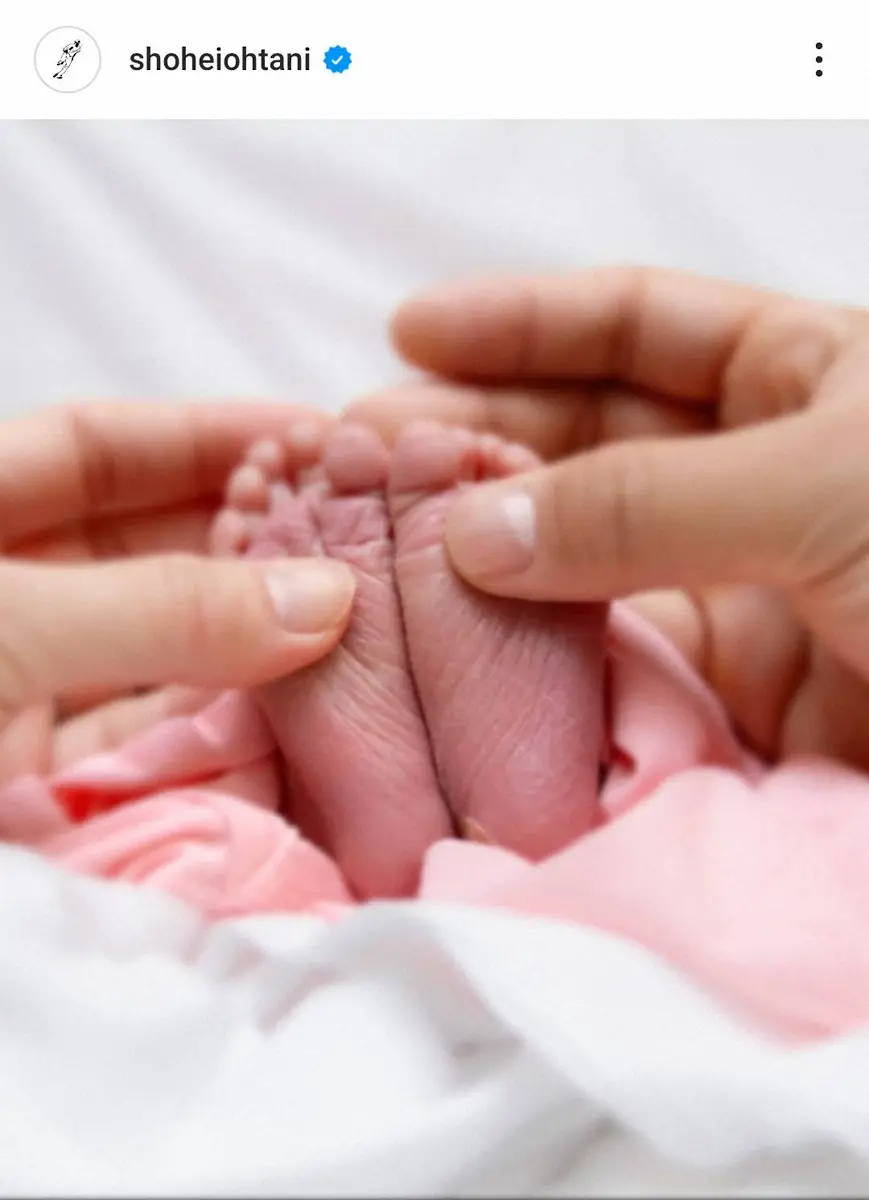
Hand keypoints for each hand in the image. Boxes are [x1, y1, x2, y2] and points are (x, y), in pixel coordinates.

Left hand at [0, 401, 354, 781]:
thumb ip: (162, 610)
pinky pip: (134, 748)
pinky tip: (274, 733)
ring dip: (239, 650)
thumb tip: (323, 598)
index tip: (313, 435)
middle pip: (142, 552)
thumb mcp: (8, 627)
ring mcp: (12, 691)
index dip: (207, 434)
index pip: (97, 448)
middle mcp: (5, 597)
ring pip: (153, 653)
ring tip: (338, 637)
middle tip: (348, 545)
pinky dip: (202, 740)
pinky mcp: (21, 787)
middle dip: (242, 545)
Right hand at [348, 267, 868, 768]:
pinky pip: (619, 666)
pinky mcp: (744, 695)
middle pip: (591, 441)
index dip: (521, 324)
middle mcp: (764, 473)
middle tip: (361, 459)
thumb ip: (642, 504)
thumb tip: (475, 528)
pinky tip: (461, 653)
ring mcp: (752, 585)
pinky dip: (544, 663)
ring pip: (591, 560)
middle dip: (480, 440)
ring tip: (381, 554)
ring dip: (495, 561)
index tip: (408, 333)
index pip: (637, 324)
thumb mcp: (821, 487)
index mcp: (807, 375)